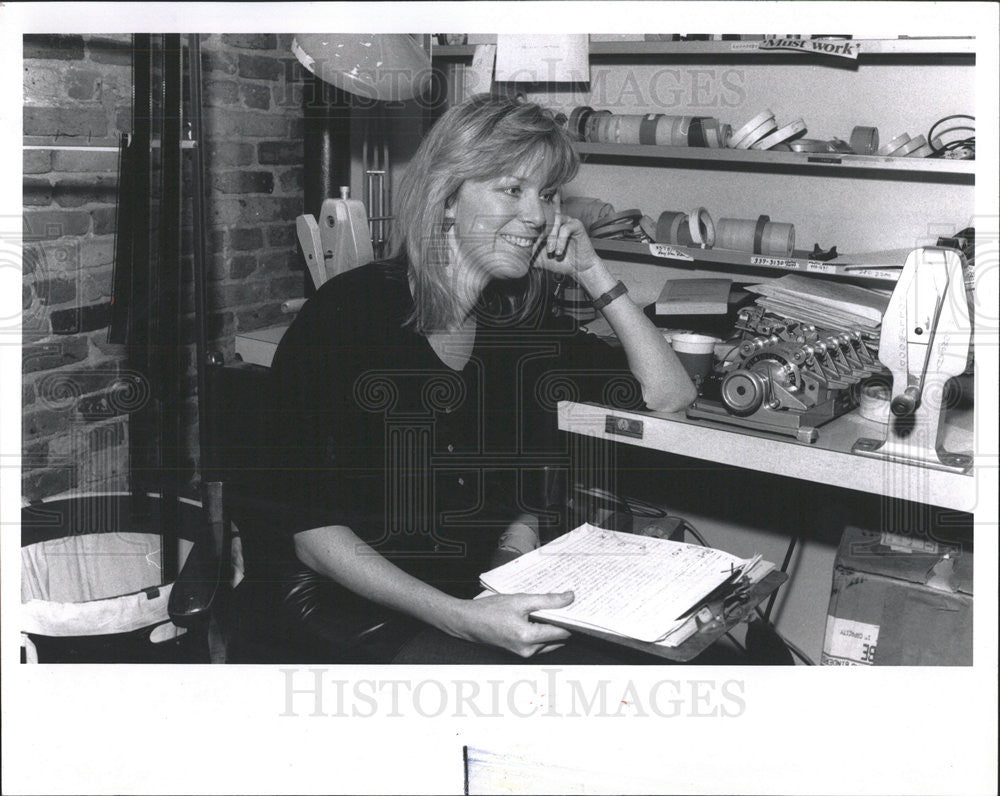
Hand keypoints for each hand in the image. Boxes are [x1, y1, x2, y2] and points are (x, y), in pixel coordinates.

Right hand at [454, 591, 574, 657]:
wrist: (468, 622)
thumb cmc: (489, 610)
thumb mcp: (520, 600)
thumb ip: (547, 600)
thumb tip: (569, 598)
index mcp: (528, 637)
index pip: (563, 632)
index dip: (572, 619)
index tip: (578, 607)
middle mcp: (528, 650)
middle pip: (558, 638)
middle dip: (563, 623)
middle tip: (565, 605)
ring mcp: (524, 653)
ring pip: (550, 641)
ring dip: (552, 627)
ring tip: (548, 609)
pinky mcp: (521, 652)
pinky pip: (540, 643)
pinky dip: (543, 631)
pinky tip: (537, 617)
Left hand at [533, 194, 601, 276]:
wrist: (579, 269)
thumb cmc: (561, 263)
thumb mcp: (540, 260)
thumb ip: (529, 255)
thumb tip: (514, 256)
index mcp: (545, 227)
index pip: (534, 224)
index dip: (528, 234)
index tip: (525, 246)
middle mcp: (555, 222)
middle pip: (543, 220)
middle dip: (538, 235)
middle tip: (536, 248)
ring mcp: (566, 221)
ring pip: (554, 221)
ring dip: (551, 237)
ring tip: (550, 252)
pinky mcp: (576, 225)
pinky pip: (566, 228)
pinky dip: (561, 241)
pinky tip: (559, 252)